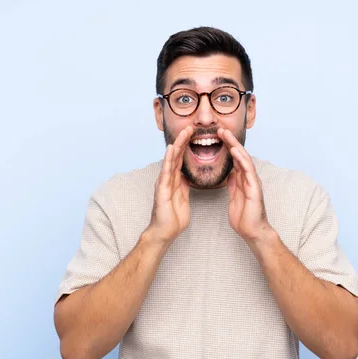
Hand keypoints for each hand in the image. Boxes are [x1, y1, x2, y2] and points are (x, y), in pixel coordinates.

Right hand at [147, 126, 192, 243]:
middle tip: (191, 126)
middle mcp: (167, 178)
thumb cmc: (173, 217)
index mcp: (174, 180)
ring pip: (171, 159)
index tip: (195, 134)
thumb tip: (188, 177)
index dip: (187, 146)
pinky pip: (166, 172)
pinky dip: (169, 159)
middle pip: (176, 155)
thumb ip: (184, 186)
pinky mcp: (162, 189)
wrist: (165, 232)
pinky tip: (171, 149)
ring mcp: (163, 182)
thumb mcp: (182, 198)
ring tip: (184, 132)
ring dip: (177, 145)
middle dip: (183, 140)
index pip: (181, 159)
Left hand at [218, 128, 271, 241]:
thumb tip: (229, 175)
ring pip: (244, 159)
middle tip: (220, 129)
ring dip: (235, 145)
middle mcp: (249, 178)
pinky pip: (248, 170)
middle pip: (239, 155)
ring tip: (226, 134)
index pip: (234, 159)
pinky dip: (241, 159)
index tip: (216, 137)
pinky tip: (235, 151)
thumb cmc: (244, 217)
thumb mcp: (234, 197)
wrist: (252, 231)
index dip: (226, 147)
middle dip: (230, 141)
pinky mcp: (254, 188)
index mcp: (242, 179)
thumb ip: (233, 185)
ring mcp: (253, 181)